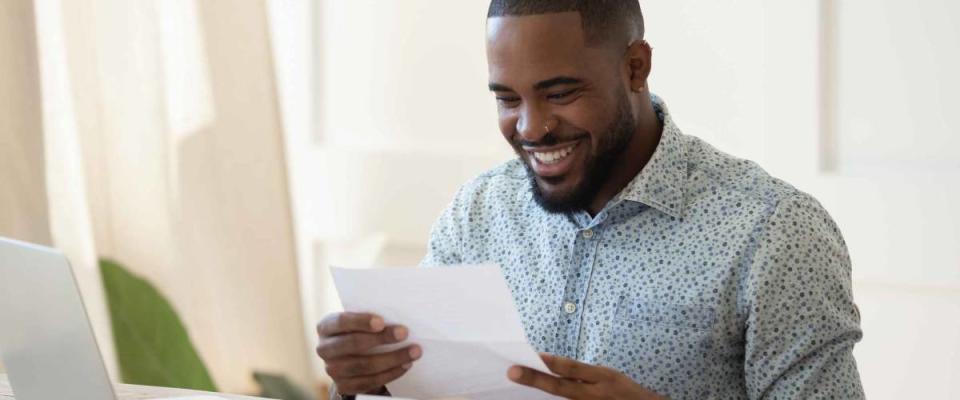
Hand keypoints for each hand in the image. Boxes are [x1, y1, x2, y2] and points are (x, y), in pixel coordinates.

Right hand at [316, 312, 421, 394]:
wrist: (349, 357)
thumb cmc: (359, 332)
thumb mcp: (358, 322)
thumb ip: (371, 319)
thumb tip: (398, 316)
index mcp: (326, 327)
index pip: (341, 322)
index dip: (361, 322)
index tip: (381, 322)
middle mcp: (324, 348)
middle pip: (353, 344)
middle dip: (381, 339)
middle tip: (404, 333)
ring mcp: (332, 369)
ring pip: (363, 365)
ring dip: (392, 358)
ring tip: (413, 352)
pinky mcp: (344, 386)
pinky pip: (369, 381)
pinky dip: (390, 373)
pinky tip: (405, 365)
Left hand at [508, 353, 666, 399]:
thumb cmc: (626, 393)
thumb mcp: (609, 376)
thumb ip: (583, 374)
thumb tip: (550, 366)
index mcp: (604, 377)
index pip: (572, 368)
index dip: (550, 362)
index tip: (530, 355)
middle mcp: (596, 395)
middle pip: (560, 387)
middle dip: (535, 379)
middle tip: (512, 372)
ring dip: (540, 396)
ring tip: (521, 383)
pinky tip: (538, 399)